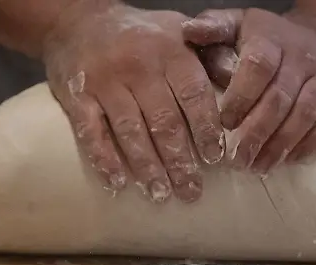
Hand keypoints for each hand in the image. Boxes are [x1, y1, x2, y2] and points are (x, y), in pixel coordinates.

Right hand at [43, 0, 224, 202]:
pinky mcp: (76, 96)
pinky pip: (91, 133)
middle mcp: (139, 66)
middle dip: (179, 161)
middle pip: (164, 121)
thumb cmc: (136, 33)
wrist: (76, 20)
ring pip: (130, 131)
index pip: (194, 95)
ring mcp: (105, 82)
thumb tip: (239, 83)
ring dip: (147, 167)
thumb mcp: (177, 31)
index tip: (215, 159)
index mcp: (170, 51)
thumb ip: (207, 55)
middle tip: (191, 192)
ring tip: (160, 194)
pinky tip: (117, 182)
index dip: (205, 129)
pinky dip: (104, 159)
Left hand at [182, 8, 315, 174]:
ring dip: (280, 145)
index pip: (258, 67)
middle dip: (256, 133)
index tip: (224, 124)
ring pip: (306, 114)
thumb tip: (188, 30)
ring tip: (258, 167)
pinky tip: (290, 160)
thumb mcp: (238, 25)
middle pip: (280, 99)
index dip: (241, 97)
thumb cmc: (267, 39)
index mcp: (271, 39)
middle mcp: (304, 56)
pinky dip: (311, 144)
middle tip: (237, 161)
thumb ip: (213, 28)